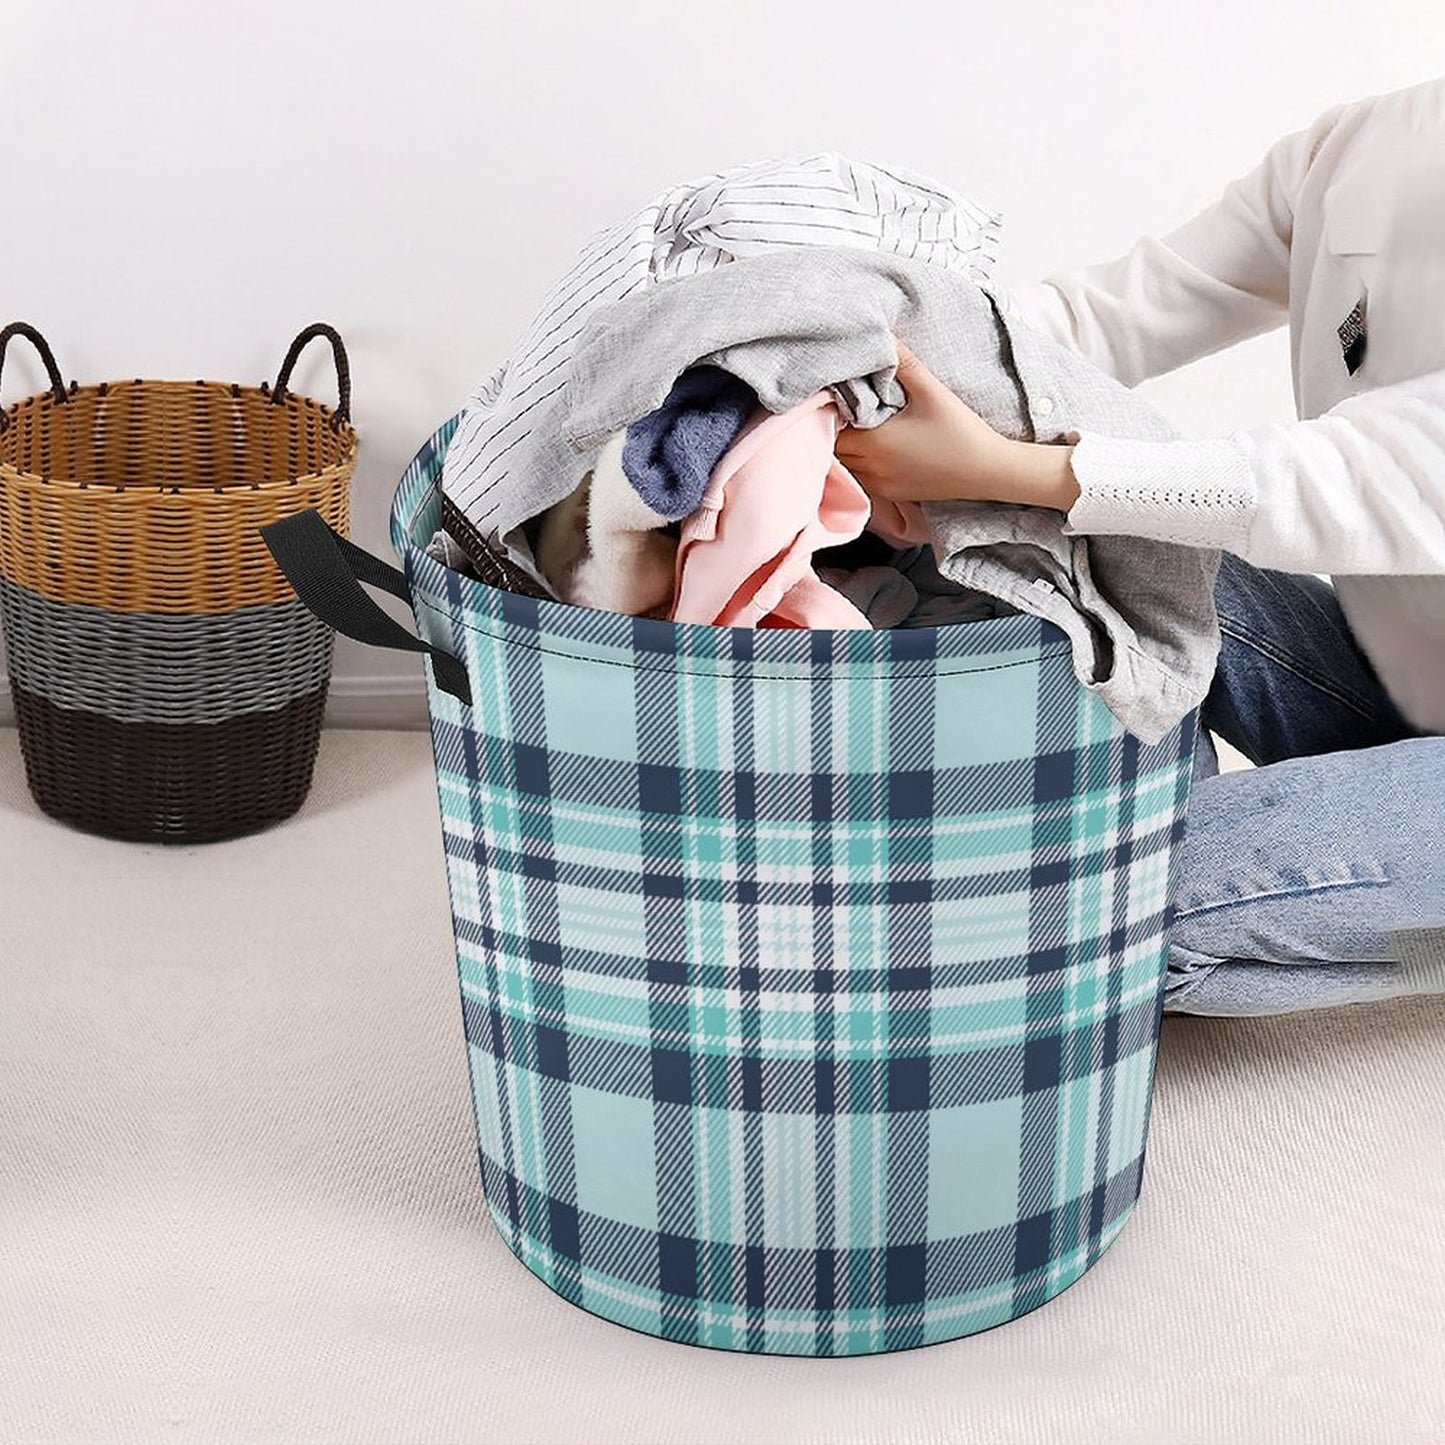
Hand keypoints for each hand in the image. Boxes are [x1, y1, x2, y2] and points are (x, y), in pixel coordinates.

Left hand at [834, 339, 1080, 511]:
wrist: (987, 471)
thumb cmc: (960, 430)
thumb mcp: (931, 392)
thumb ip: (904, 363)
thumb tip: (884, 334)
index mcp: (873, 442)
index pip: (831, 428)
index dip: (829, 412)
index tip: (837, 395)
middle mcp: (870, 468)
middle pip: (832, 449)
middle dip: (834, 429)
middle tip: (844, 408)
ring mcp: (879, 485)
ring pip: (846, 466)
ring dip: (846, 449)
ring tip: (858, 427)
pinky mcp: (891, 494)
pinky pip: (862, 479)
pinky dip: (861, 465)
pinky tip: (875, 449)